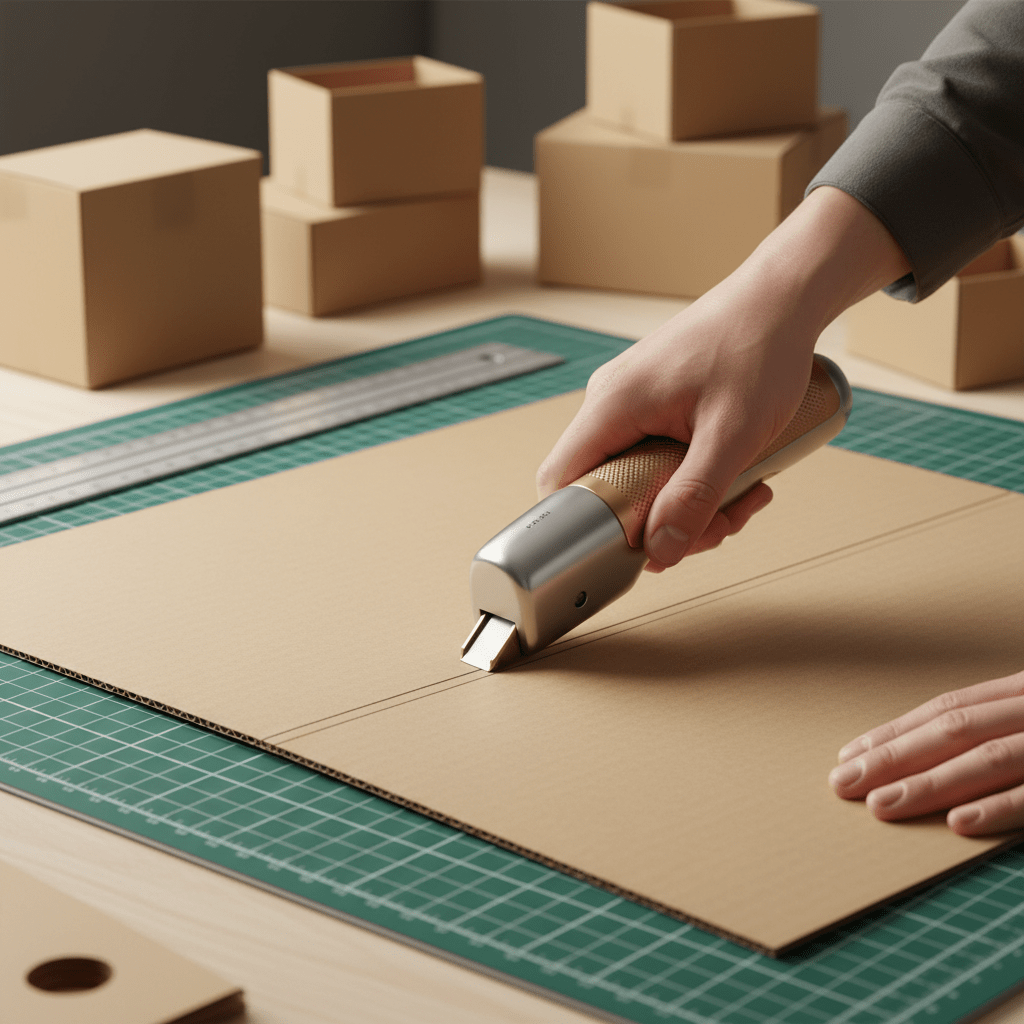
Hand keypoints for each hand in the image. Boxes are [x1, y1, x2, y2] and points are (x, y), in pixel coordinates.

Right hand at [536, 281, 808, 569]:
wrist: (783, 298)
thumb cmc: (758, 345)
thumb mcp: (733, 435)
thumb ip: (695, 497)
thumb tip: (662, 550)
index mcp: (612, 404)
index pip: (562, 482)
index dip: (589, 526)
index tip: (639, 546)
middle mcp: (611, 402)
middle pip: (605, 489)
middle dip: (661, 520)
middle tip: (715, 525)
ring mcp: (632, 403)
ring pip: (638, 477)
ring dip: (687, 502)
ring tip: (742, 496)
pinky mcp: (654, 404)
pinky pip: (657, 457)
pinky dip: (693, 477)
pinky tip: (737, 474)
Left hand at [829, 670, 1023, 834]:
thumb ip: (996, 727)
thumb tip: (929, 754)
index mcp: (1023, 692)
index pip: (948, 710)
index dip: (896, 732)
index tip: (852, 755)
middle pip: (953, 731)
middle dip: (893, 757)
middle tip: (844, 783)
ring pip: (988, 759)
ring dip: (929, 784)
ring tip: (879, 804)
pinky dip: (997, 807)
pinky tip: (957, 822)